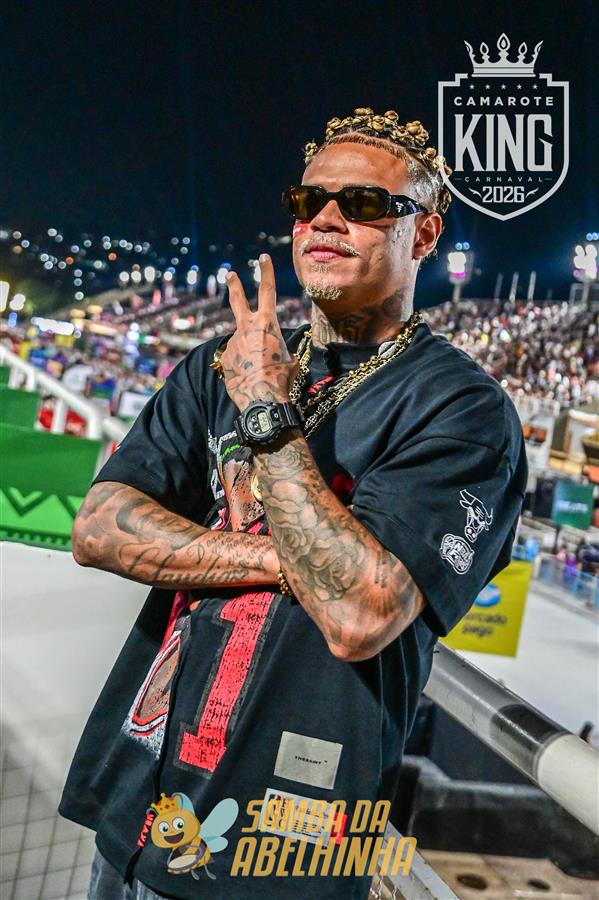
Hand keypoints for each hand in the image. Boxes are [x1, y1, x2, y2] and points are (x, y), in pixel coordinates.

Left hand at [220, 254, 299, 409]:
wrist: (262, 399)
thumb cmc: (281, 379)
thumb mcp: (289, 359)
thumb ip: (281, 350)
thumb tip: (281, 355)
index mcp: (266, 323)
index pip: (267, 290)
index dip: (266, 272)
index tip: (262, 258)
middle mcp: (246, 328)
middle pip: (238, 300)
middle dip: (235, 286)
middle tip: (230, 274)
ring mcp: (233, 342)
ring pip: (242, 342)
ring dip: (250, 353)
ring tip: (259, 372)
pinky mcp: (225, 358)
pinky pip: (236, 360)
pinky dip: (243, 368)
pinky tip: (250, 380)